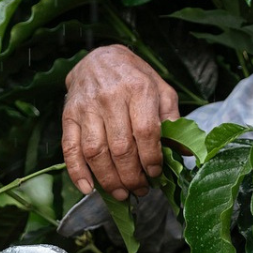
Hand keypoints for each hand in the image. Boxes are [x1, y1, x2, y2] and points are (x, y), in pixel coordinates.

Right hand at [62, 45, 179, 200]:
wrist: (99, 58)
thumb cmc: (135, 77)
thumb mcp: (161, 90)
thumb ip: (173, 120)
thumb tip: (184, 153)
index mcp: (138, 89)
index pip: (145, 132)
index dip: (151, 158)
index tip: (156, 174)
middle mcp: (110, 98)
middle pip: (120, 147)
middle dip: (132, 176)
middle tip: (141, 190)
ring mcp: (86, 107)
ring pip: (95, 152)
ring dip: (108, 179)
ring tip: (121, 194)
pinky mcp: (68, 115)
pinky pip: (69, 147)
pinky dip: (77, 172)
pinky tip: (88, 188)